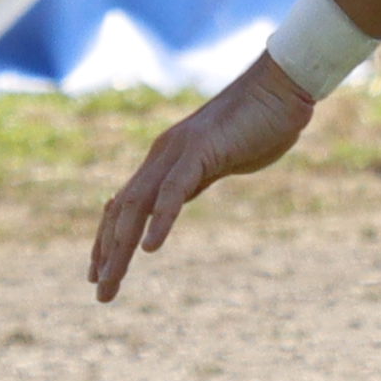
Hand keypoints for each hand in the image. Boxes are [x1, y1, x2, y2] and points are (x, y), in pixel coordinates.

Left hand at [88, 58, 310, 298]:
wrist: (281, 87)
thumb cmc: (258, 124)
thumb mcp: (219, 160)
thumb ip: (196, 178)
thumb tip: (181, 196)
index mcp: (164, 160)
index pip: (123, 205)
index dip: (107, 239)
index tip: (98, 273)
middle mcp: (161, 155)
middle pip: (122, 210)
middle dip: (107, 253)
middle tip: (100, 293)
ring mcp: (178, 151)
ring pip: (138, 205)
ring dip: (122, 246)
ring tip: (112, 280)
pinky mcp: (201, 149)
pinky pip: (173, 190)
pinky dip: (159, 220)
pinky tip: (151, 248)